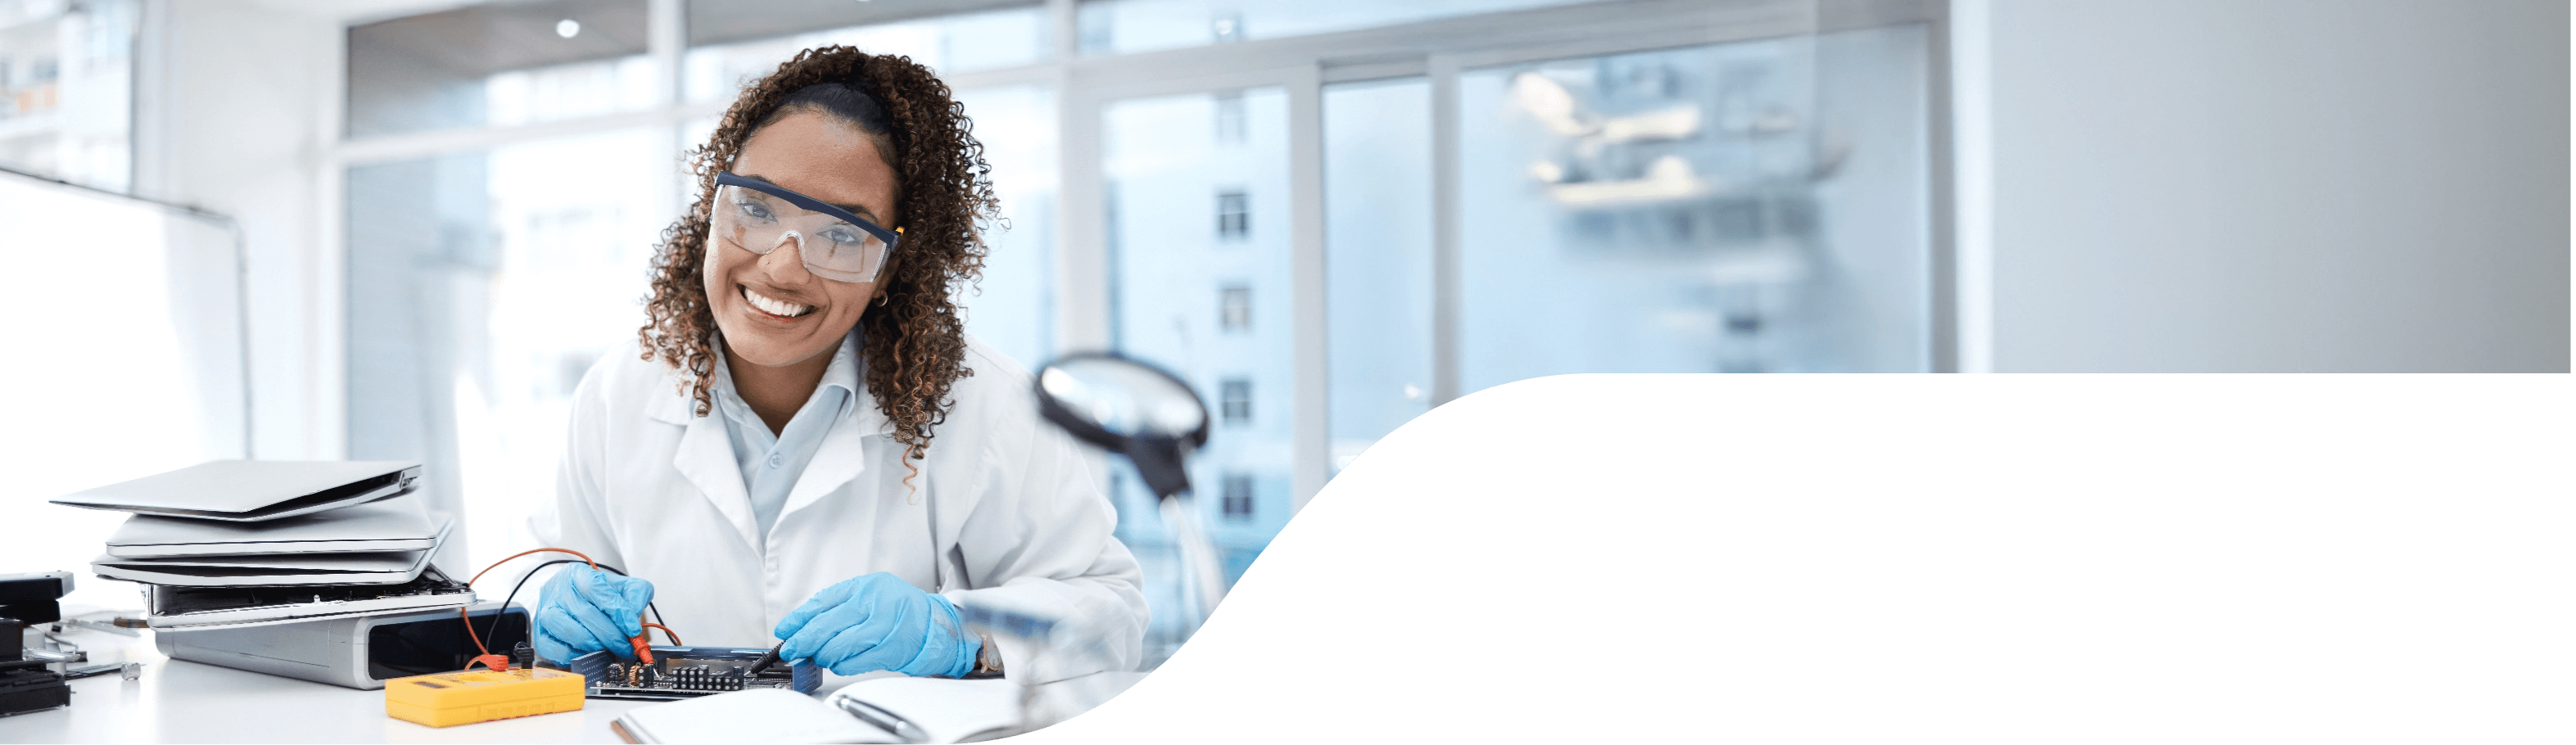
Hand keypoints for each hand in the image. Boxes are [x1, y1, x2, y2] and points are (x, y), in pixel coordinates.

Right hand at [535, 565, 653, 663]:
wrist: (571, 599)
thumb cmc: (598, 595)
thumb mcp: (622, 586)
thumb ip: (636, 594)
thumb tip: (634, 615)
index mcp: (577, 574)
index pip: (596, 588)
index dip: (617, 610)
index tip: (633, 629)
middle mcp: (557, 590)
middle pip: (584, 613)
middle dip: (611, 634)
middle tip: (626, 646)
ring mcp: (545, 612)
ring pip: (567, 630)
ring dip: (593, 644)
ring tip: (608, 648)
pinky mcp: (540, 634)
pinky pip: (554, 649)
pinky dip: (574, 655)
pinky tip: (588, 653)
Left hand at [775, 572, 977, 676]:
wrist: (939, 626)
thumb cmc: (902, 612)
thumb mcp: (872, 596)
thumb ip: (842, 608)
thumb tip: (804, 628)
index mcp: (866, 586)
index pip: (823, 601)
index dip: (799, 618)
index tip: (785, 631)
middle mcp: (875, 602)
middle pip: (826, 624)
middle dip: (803, 640)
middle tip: (791, 650)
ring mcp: (884, 626)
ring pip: (838, 645)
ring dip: (823, 655)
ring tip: (819, 657)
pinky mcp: (891, 648)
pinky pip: (855, 661)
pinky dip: (841, 665)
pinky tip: (838, 663)